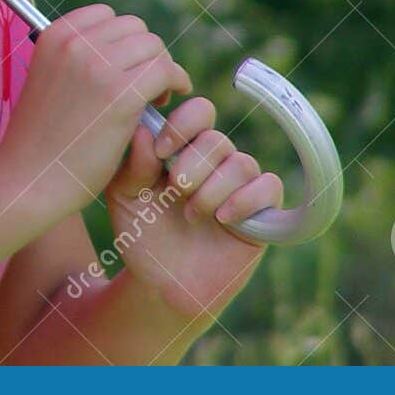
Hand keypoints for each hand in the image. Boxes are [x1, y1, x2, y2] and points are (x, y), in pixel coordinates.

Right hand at [0, 4, 191, 221]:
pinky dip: (176, 83)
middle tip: (145, 87)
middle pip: (136, 29)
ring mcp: (97, 66)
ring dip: (162, 70)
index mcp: (53, 35)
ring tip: (153, 99)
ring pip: (155, 48)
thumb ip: (76, 58)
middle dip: (145, 56)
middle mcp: (74, 43)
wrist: (30, 178)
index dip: (122, 42)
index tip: (125, 68)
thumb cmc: (42, 138)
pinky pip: (166, 72)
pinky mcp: (120, 95)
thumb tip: (119, 46)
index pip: (106, 15)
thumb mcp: (49, 79)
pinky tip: (166, 103)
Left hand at [103, 95, 283, 321]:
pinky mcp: (261, 214)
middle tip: (175, 190)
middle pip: (217, 139)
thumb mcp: (124, 195)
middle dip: (193, 164)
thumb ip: (133, 163)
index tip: (161, 150)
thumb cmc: (141, 233)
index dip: (183, 124)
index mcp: (182, 148)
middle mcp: (214, 163)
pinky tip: (222, 219)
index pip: (198, 112)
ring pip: (241, 163)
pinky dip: (245, 200)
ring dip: (212, 189)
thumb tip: (143, 127)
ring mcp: (239, 187)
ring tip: (190, 214)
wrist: (162, 283)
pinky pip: (269, 186)